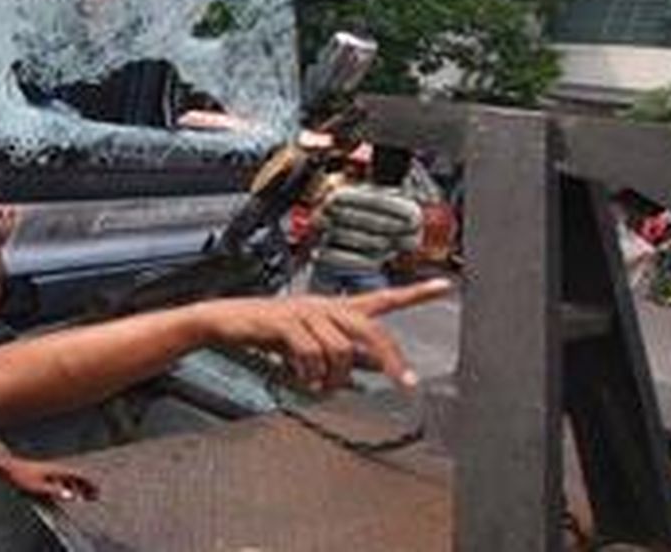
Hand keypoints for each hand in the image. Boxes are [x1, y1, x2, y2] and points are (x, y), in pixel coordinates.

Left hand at [0, 457, 98, 502]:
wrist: (9, 467)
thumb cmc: (21, 477)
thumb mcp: (38, 488)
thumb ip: (55, 492)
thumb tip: (71, 497)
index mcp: (57, 470)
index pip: (78, 476)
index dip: (89, 484)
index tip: (97, 491)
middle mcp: (56, 469)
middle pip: (76, 477)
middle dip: (87, 486)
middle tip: (95, 496)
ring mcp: (51, 471)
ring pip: (70, 479)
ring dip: (79, 487)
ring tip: (85, 497)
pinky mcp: (45, 474)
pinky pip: (62, 480)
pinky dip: (69, 487)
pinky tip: (67, 494)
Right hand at [204, 277, 450, 392]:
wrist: (225, 321)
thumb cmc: (268, 332)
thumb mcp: (312, 345)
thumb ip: (343, 355)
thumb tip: (372, 369)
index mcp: (336, 309)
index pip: (383, 298)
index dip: (414, 292)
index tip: (444, 286)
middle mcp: (326, 306)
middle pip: (372, 328)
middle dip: (390, 358)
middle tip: (403, 383)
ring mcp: (306, 311)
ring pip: (341, 348)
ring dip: (333, 376)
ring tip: (319, 385)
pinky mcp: (285, 321)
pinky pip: (311, 352)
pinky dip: (310, 372)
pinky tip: (302, 379)